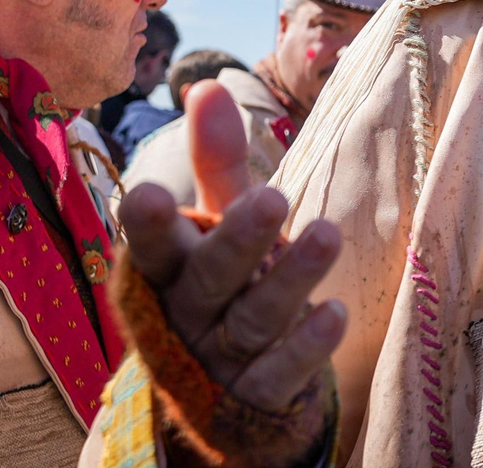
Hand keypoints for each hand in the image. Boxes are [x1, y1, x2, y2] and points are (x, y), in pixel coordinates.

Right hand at [117, 80, 344, 415]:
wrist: (228, 390)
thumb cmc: (225, 285)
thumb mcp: (219, 224)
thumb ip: (215, 163)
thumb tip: (204, 85)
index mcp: (170, 274)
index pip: (154, 248)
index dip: (149, 225)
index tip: (147, 191)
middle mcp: (189, 318)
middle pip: (209, 280)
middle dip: (237, 241)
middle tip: (272, 197)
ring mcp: (221, 362)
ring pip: (254, 321)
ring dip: (291, 279)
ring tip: (327, 234)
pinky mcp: (258, 398)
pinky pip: (280, 374)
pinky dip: (306, 345)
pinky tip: (335, 313)